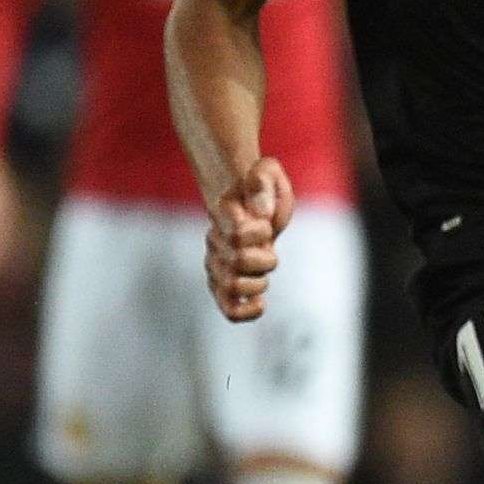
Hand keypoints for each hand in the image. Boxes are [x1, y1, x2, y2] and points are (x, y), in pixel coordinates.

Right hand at [204, 157, 293, 322]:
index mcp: (222, 215)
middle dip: (265, 259)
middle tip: (268, 250)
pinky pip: (230, 310)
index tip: (268, 224)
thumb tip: (262, 213)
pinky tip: (261, 302)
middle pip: (239, 263)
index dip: (260, 232)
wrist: (252, 207)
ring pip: (233, 289)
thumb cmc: (262, 190)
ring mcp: (216, 266)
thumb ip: (263, 181)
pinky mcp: (223, 285)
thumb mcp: (267, 173)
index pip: (237, 234)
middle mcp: (214, 242)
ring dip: (258, 283)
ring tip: (263, 273)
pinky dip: (248, 311)